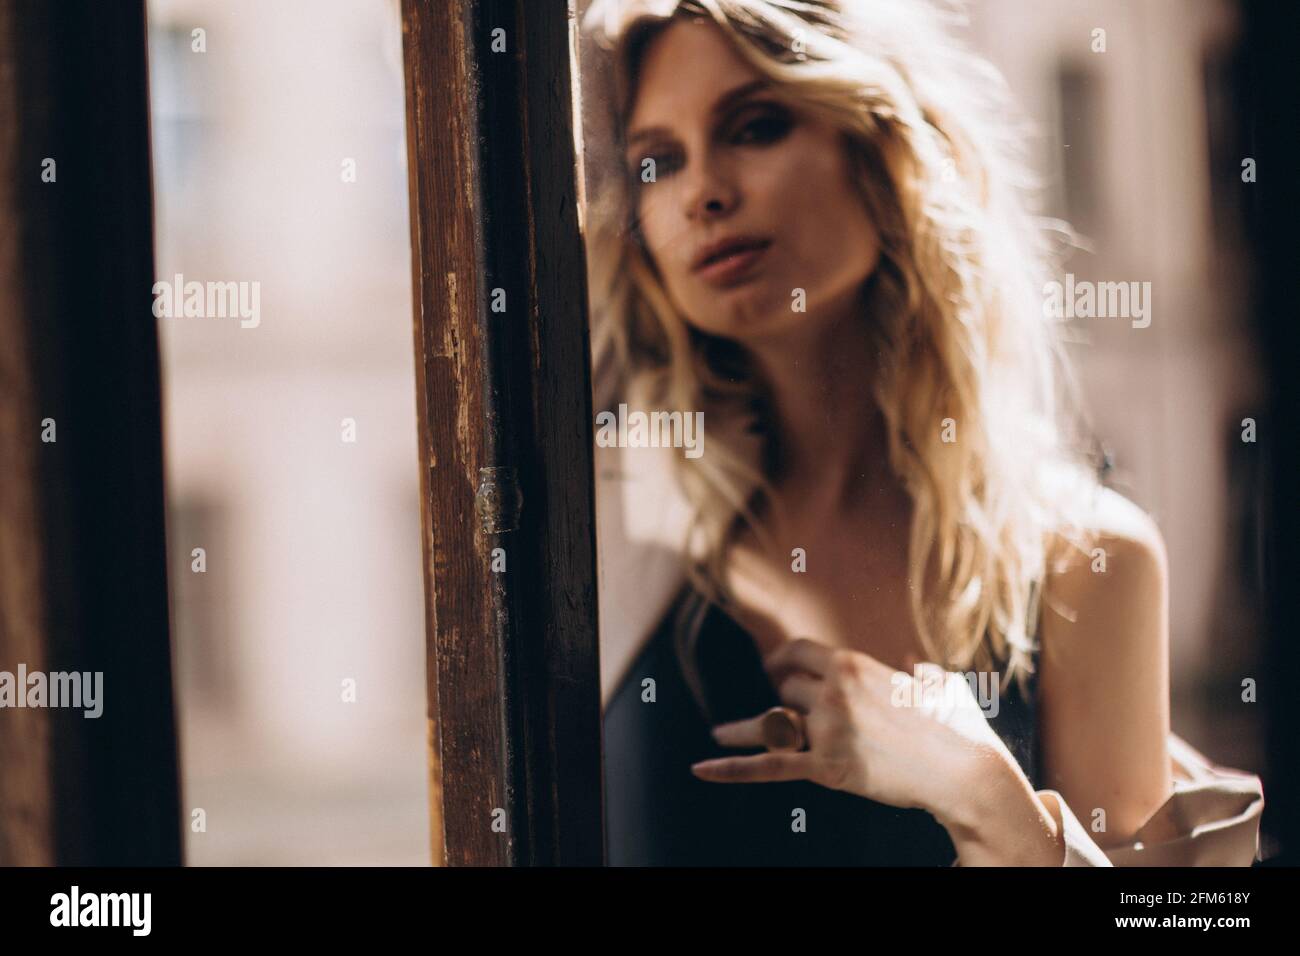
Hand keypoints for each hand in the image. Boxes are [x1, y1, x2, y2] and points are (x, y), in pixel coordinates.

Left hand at [690, 638, 1014, 817]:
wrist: (962, 769)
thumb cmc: (959, 729)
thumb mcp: (943, 686)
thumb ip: (924, 672)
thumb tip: (918, 666)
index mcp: (854, 665)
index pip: (799, 652)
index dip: (782, 660)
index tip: (774, 667)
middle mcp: (833, 691)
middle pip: (785, 687)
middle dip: (779, 697)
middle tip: (774, 707)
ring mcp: (827, 728)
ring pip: (774, 721)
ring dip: (747, 727)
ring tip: (719, 733)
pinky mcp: (827, 766)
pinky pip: (770, 765)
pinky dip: (732, 768)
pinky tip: (703, 767)